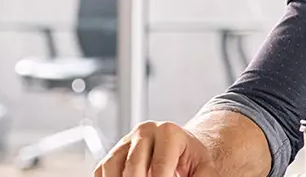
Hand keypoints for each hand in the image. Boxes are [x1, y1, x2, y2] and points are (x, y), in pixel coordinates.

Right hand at [94, 120, 217, 176]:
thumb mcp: (203, 167)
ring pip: (113, 168)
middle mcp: (144, 132)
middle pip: (133, 166)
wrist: (180, 150)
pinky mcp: (111, 155)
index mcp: (169, 132)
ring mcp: (125, 142)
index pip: (160, 165)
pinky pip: (102, 172)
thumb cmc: (191, 160)